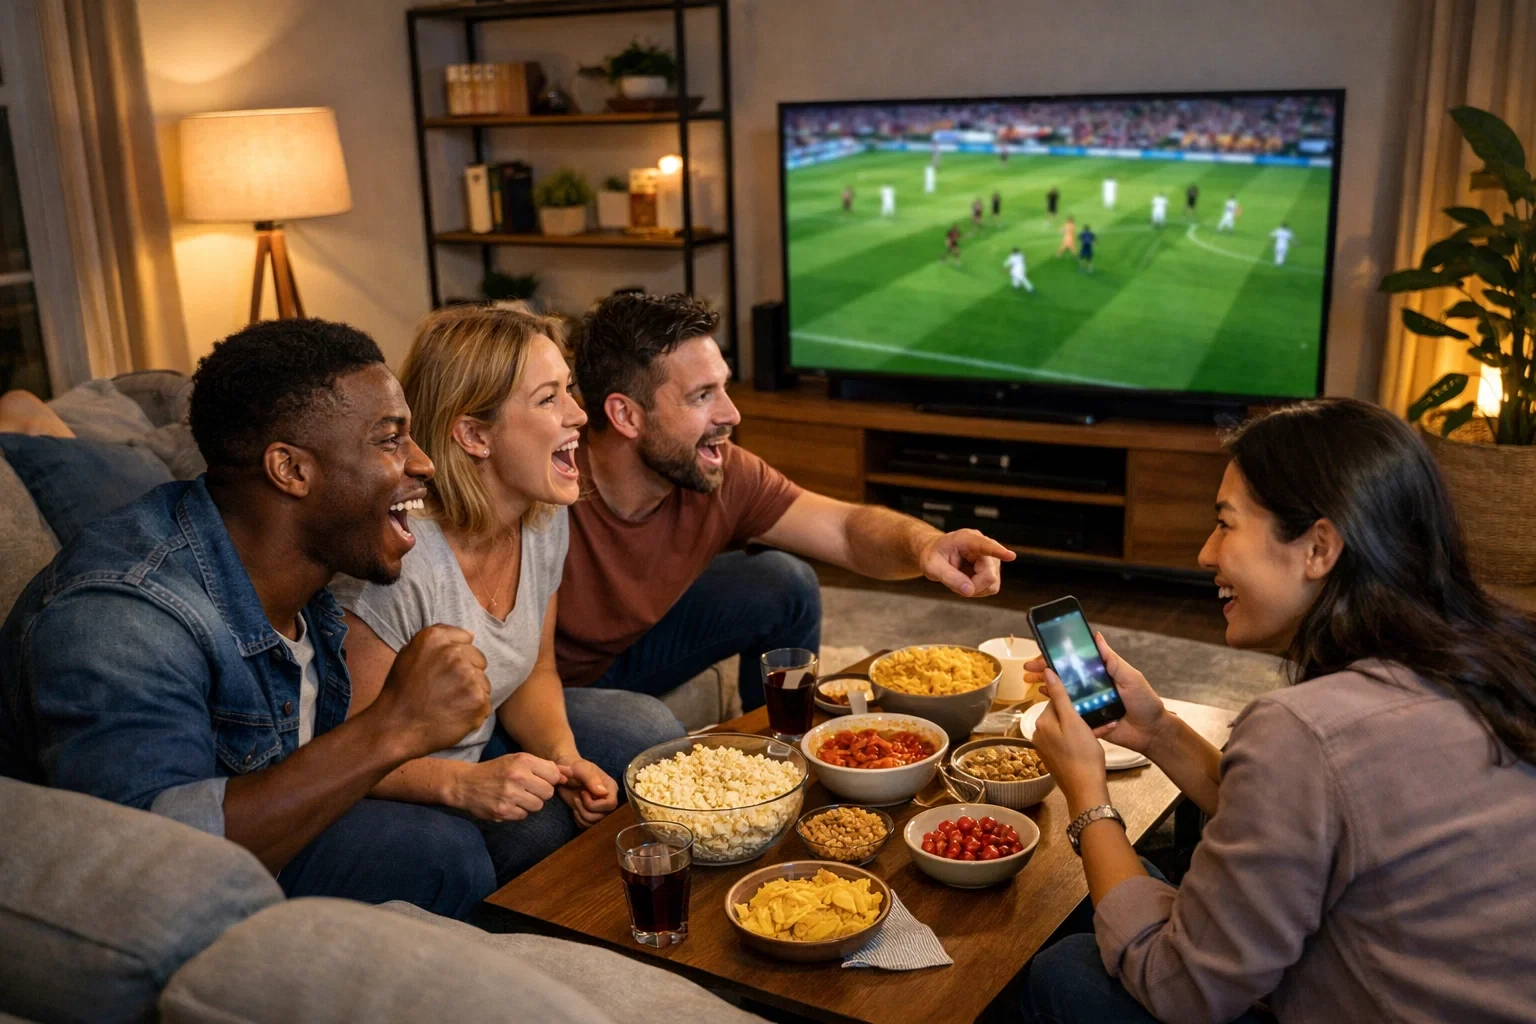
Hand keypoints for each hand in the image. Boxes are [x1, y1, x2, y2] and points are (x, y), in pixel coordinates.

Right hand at [368, 624, 490, 760]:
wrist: (395, 728)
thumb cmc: (401, 692)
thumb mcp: (409, 654)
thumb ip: (439, 640)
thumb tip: (471, 634)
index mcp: (435, 638)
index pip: (466, 638)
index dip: (456, 656)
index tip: (442, 671)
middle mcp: (453, 653)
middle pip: (478, 660)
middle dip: (467, 674)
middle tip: (444, 691)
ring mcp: (467, 677)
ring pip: (483, 682)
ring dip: (471, 693)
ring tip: (447, 704)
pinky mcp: (477, 700)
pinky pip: (485, 703)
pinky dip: (473, 712)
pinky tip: (454, 716)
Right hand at [450, 753, 568, 821]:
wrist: (465, 783)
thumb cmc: (496, 770)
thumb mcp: (518, 760)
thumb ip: (544, 766)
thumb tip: (569, 775)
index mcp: (523, 761)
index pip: (554, 775)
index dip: (550, 780)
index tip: (540, 780)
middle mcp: (517, 776)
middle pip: (548, 792)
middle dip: (540, 792)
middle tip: (527, 789)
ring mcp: (510, 795)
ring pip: (538, 805)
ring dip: (530, 803)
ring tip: (517, 796)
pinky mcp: (503, 811)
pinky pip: (524, 815)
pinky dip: (518, 811)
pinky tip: (508, 803)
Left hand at [555, 756, 618, 828]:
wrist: (564, 773)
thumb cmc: (573, 768)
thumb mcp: (581, 769)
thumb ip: (591, 779)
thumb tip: (603, 792)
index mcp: (610, 788)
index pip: (610, 804)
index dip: (595, 804)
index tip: (583, 793)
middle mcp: (608, 800)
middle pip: (603, 816)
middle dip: (586, 810)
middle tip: (577, 798)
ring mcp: (600, 809)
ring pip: (594, 823)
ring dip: (581, 815)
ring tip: (575, 802)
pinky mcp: (591, 815)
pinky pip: (587, 826)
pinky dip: (578, 820)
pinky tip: (574, 809)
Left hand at [919, 529, 1015, 597]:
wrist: (936, 553)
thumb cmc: (933, 555)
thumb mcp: (932, 566)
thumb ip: (949, 578)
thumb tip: (969, 591)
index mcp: (967, 539)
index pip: (985, 545)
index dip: (998, 551)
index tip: (1010, 556)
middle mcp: (984, 546)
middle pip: (989, 575)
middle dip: (973, 585)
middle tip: (954, 581)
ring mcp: (991, 558)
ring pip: (992, 584)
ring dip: (975, 588)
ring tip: (959, 578)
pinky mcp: (993, 569)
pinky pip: (991, 587)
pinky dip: (978, 590)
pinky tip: (966, 581)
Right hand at [1021, 634, 1168, 754]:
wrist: (1151, 732)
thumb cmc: (1145, 702)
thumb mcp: (1130, 677)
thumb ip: (1112, 660)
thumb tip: (1097, 636)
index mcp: (1101, 673)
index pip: (1075, 662)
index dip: (1058, 657)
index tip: (1042, 653)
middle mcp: (1092, 686)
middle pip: (1064, 675)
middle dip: (1044, 670)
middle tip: (1028, 669)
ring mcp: (1088, 703)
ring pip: (1062, 692)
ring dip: (1045, 684)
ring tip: (1030, 681)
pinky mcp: (1087, 719)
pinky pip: (1068, 711)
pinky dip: (1054, 703)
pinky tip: (1043, 698)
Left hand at [1030, 669, 1109, 812]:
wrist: (1086, 790)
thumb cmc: (1083, 755)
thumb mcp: (1073, 721)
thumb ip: (1060, 696)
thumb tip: (1046, 671)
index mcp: (1041, 723)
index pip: (1056, 700)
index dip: (1075, 700)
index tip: (1089, 702)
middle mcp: (1039, 734)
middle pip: (1062, 714)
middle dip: (1081, 715)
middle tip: (1099, 719)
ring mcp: (1046, 748)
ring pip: (1067, 728)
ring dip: (1085, 727)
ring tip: (1102, 730)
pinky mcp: (1056, 759)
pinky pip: (1068, 742)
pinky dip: (1082, 739)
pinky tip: (1096, 742)